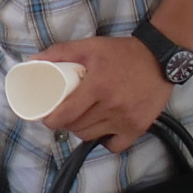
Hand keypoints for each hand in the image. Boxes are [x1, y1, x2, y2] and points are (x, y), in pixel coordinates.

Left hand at [37, 34, 172, 153]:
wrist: (159, 57)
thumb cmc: (121, 52)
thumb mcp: (90, 46)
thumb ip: (60, 51)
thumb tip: (32, 61)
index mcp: (97, 86)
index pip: (66, 115)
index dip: (51, 121)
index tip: (47, 117)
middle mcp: (111, 106)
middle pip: (77, 127)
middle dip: (66, 124)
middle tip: (65, 114)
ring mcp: (126, 119)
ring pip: (92, 137)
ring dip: (82, 131)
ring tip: (82, 120)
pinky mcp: (138, 127)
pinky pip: (115, 146)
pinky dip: (106, 141)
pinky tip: (103, 130)